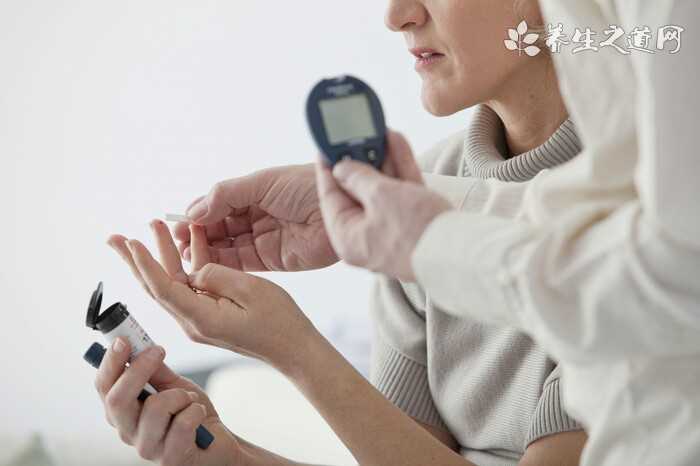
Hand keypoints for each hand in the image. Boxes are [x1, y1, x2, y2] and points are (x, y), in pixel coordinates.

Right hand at [94, 338, 241, 465]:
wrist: (219, 445)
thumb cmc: (193, 415)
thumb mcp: (174, 387)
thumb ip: (156, 371)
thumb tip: (140, 344)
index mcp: (125, 412)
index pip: (104, 387)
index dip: (111, 362)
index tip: (124, 339)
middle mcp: (129, 432)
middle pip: (116, 400)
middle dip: (137, 370)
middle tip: (158, 351)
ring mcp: (147, 448)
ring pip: (155, 408)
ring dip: (179, 395)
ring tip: (189, 399)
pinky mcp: (170, 459)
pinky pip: (182, 423)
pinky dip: (195, 410)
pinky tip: (199, 415)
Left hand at [107, 220, 318, 370]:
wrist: (293, 348)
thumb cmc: (279, 322)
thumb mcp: (251, 290)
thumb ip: (218, 275)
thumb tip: (194, 269)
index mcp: (201, 317)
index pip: (163, 287)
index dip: (145, 263)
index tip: (130, 242)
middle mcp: (193, 321)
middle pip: (157, 286)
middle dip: (135, 260)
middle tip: (114, 238)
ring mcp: (200, 319)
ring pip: (172, 283)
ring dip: (162, 255)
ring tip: (152, 228)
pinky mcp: (209, 315)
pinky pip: (191, 286)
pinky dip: (186, 263)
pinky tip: (186, 243)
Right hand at [174, 165, 337, 271]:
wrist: (341, 205)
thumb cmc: (306, 184)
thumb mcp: (262, 182)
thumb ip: (226, 195)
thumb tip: (192, 211)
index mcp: (252, 193)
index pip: (216, 206)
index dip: (196, 216)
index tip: (175, 223)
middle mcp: (255, 217)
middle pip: (218, 229)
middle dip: (196, 236)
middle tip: (176, 243)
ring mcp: (263, 239)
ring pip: (226, 248)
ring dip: (205, 252)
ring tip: (185, 254)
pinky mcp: (273, 259)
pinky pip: (242, 264)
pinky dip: (222, 265)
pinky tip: (205, 265)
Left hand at [315, 130, 451, 281]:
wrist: (462, 252)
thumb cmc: (416, 232)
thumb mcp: (380, 196)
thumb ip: (359, 178)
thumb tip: (342, 169)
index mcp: (348, 237)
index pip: (331, 197)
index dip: (328, 168)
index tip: (325, 145)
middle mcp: (367, 238)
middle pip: (357, 192)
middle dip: (361, 160)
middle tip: (356, 134)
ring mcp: (392, 233)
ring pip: (382, 190)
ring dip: (383, 160)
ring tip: (379, 131)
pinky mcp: (414, 226)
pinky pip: (401, 194)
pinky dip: (400, 170)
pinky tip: (398, 143)